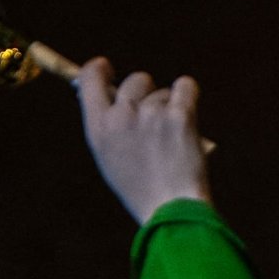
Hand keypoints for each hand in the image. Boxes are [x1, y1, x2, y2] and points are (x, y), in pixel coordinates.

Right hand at [76, 59, 209, 222]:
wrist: (171, 210)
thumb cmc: (141, 188)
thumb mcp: (110, 158)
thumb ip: (107, 124)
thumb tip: (110, 94)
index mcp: (98, 129)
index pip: (90, 79)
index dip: (99, 69)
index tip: (106, 67)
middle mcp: (121, 117)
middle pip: (135, 81)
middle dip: (146, 94)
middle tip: (154, 121)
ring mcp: (150, 114)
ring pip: (162, 92)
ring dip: (169, 108)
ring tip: (171, 142)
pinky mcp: (179, 115)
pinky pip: (185, 87)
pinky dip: (188, 97)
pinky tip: (187, 121)